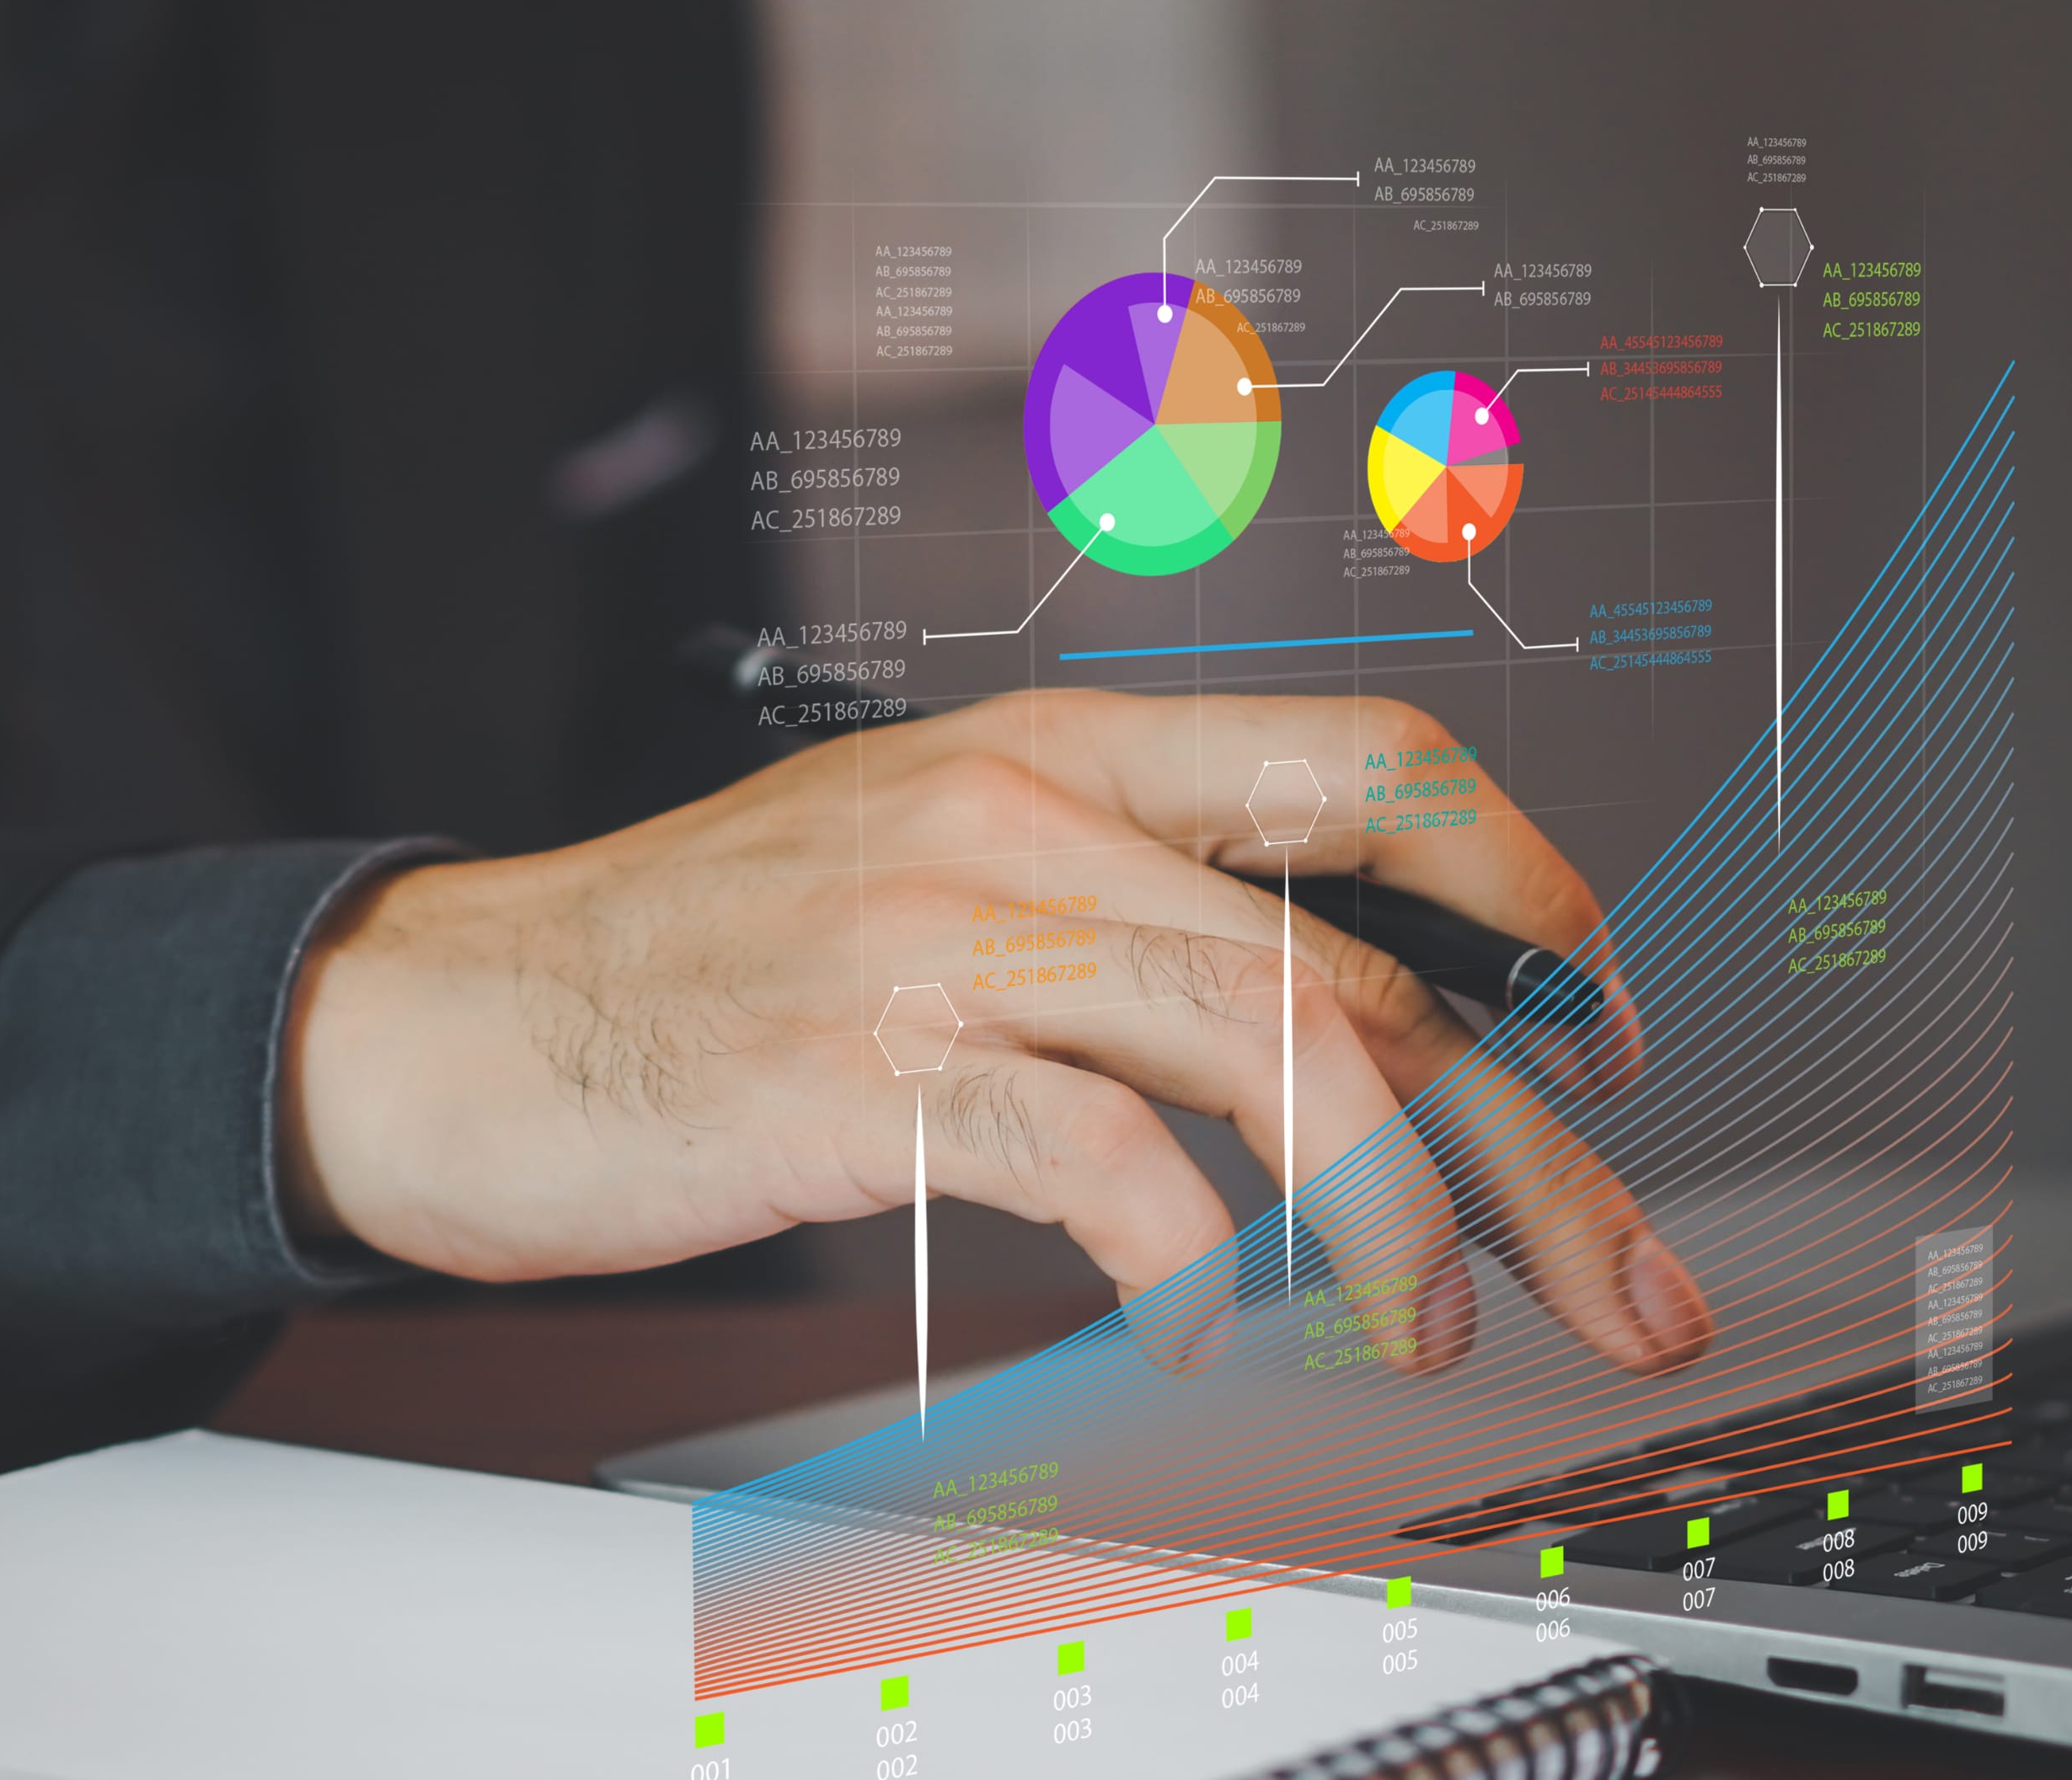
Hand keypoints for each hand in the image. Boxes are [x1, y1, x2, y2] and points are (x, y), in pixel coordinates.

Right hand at [281, 689, 1710, 1377]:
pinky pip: (1093, 1158)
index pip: (1373, 763)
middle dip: (1529, 1136)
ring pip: (1272, 1042)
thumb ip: (1132, 913)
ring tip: (1429, 1326)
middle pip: (1368, 954)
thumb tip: (1349, 1035)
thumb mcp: (938, 867)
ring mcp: (943, 923)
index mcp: (1064, 745)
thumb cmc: (707, 963)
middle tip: (1614, 1269)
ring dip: (1397, 1209)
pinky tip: (1203, 1323)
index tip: (1607, 1034)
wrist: (457, 1017)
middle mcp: (1025, 807)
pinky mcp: (863, 1060)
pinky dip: (1185, 1260)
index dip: (1533, 892)